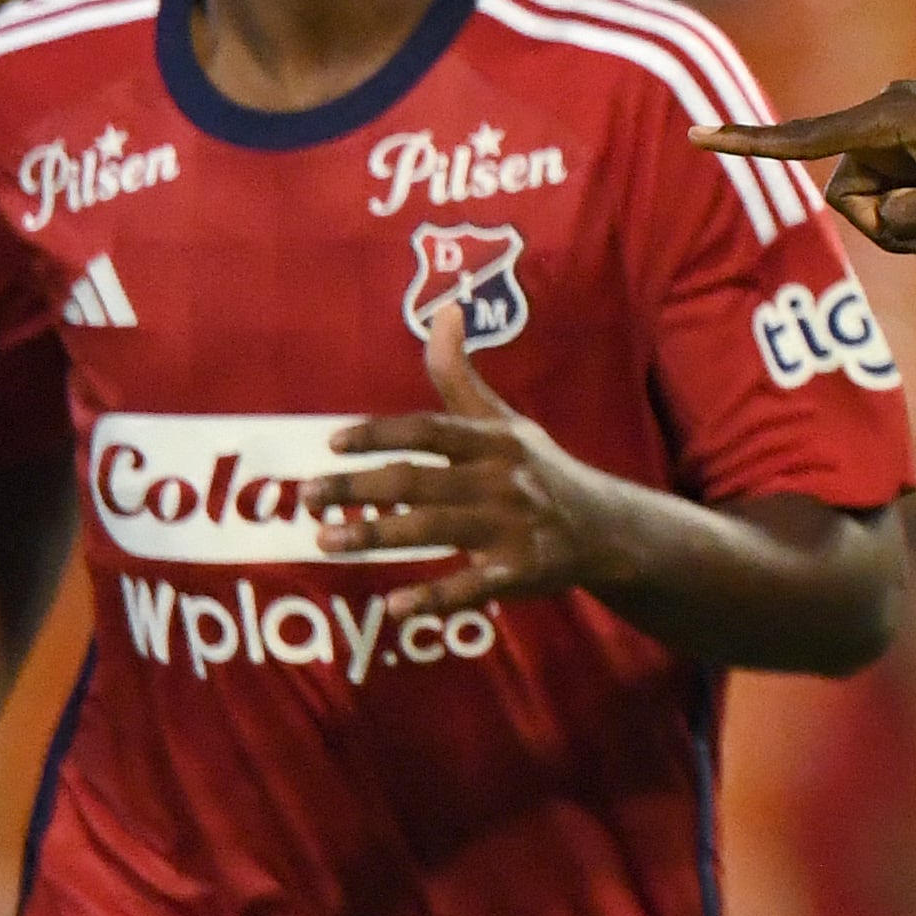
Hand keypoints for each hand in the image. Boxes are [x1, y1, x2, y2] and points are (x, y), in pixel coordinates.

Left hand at [315, 303, 630, 619]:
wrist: (607, 526)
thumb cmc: (538, 468)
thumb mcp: (502, 420)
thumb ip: (460, 375)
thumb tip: (445, 309)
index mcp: (492, 440)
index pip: (430, 431)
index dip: (381, 434)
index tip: (332, 443)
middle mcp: (501, 479)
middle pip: (421, 481)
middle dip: (361, 487)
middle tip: (308, 496)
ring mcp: (512, 526)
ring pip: (435, 530)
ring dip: (378, 534)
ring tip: (325, 542)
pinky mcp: (521, 570)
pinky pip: (473, 586)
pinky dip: (435, 599)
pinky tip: (394, 607)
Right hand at [693, 68, 915, 254]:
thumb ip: (909, 220)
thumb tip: (884, 223)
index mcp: (886, 120)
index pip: (803, 139)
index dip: (748, 143)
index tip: (696, 135)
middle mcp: (886, 115)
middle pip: (847, 189)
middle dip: (881, 223)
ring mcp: (906, 123)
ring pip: (876, 190)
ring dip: (907, 218)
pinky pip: (901, 179)